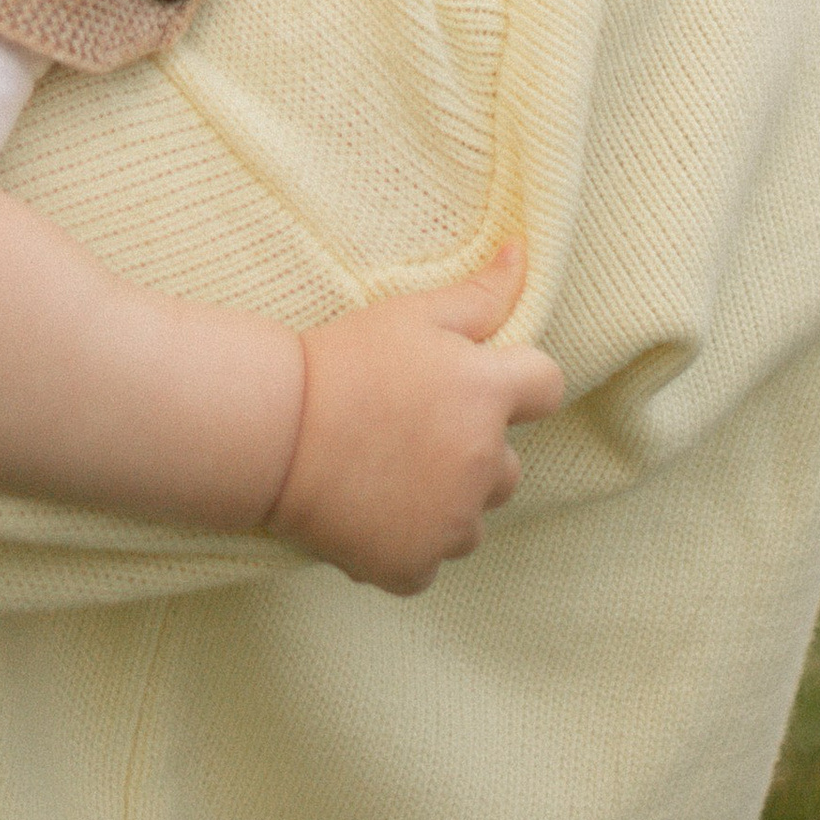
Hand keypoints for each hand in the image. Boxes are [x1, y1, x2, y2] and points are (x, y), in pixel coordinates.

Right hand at [267, 240, 564, 596]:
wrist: (273, 431)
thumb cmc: (343, 363)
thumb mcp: (413, 315)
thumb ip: (481, 294)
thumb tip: (521, 253)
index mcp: (489, 395)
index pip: (546, 388)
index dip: (516, 384)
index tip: (471, 385)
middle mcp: (482, 463)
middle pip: (508, 465)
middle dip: (474, 451)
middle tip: (411, 431)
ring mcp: (448, 523)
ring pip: (472, 519)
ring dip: (447, 503)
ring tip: (387, 472)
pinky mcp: (413, 566)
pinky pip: (429, 560)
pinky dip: (407, 543)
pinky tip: (368, 510)